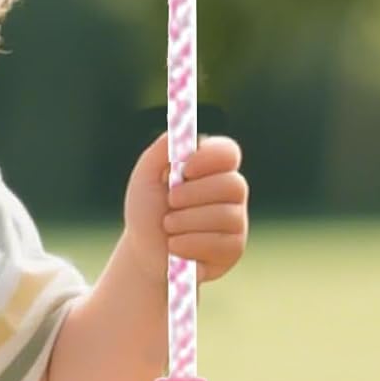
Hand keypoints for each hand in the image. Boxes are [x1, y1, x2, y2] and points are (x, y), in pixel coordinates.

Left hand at [123, 132, 247, 285]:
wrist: (143, 252)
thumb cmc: (146, 212)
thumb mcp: (145, 178)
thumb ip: (161, 151)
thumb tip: (181, 128)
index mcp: (212, 168)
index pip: (229, 152)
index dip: (210, 159)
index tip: (185, 170)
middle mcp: (230, 191)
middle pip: (232, 184)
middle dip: (193, 196)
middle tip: (170, 203)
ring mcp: (236, 220)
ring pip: (225, 216)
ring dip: (185, 222)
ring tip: (169, 227)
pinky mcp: (234, 248)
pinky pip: (221, 243)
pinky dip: (189, 244)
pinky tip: (176, 247)